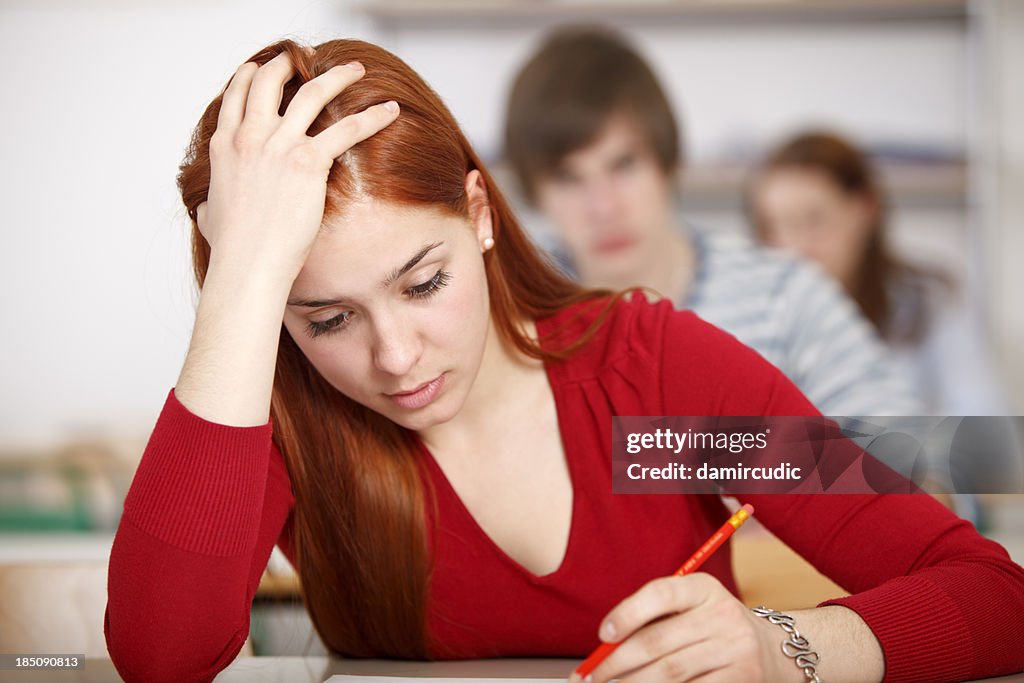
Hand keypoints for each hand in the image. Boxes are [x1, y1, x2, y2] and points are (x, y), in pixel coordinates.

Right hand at [196, 51, 398, 273]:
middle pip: (270, 80)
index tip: (270, 67)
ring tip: (355, 68)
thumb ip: (209, 202)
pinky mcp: (308, 162)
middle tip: (309, 58)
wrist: (247, 264)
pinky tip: (389, 110)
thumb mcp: (210, 215)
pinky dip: (371, 116)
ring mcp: (278, 146)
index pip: (238, 94)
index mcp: (225, 145)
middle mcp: (250, 137)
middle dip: (291, 62)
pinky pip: (346, 129)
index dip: (255, 74)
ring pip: (311, 92)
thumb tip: (205, 206)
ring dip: (336, 75)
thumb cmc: (232, 249)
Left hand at [573, 573, 792, 682]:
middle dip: (617, 662)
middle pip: (657, 641)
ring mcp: (734, 649)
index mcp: (703, 588)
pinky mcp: (740, 678)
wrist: (771, 650)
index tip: (603, 634)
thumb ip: (654, 618)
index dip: (627, 613)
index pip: (660, 595)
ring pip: (669, 672)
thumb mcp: (692, 608)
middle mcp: (721, 616)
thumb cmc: (713, 626)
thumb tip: (606, 644)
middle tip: (593, 675)